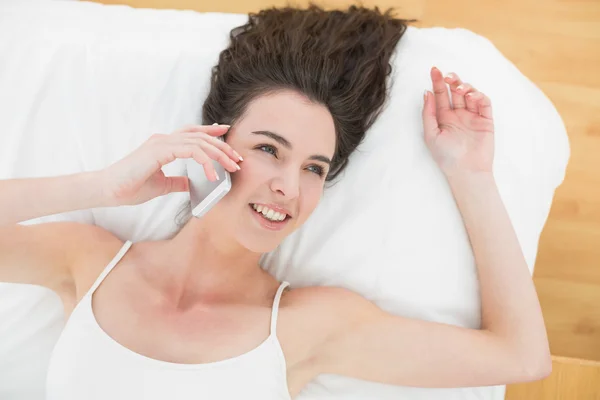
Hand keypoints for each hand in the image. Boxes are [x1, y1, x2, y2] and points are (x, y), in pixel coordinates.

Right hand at [99, 124, 241, 205]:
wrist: (108, 190)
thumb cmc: (129, 187)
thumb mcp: (162, 185)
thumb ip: (178, 181)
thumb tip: (192, 184)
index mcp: (163, 145)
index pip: (192, 133)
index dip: (210, 131)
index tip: (226, 133)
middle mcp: (163, 140)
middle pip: (200, 136)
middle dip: (222, 146)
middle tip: (236, 159)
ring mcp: (161, 143)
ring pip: (199, 141)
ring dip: (219, 154)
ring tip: (231, 167)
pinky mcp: (159, 151)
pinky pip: (190, 151)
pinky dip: (205, 161)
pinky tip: (213, 174)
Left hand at [422, 67, 494, 177]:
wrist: (465, 171)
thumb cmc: (446, 156)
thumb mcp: (430, 134)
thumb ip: (428, 113)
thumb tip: (426, 92)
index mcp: (443, 117)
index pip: (440, 95)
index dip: (437, 82)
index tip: (433, 70)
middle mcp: (458, 115)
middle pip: (455, 91)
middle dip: (452, 80)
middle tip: (447, 76)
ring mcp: (472, 116)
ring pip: (470, 93)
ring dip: (465, 86)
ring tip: (459, 89)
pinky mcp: (486, 120)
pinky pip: (484, 102)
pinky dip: (479, 95)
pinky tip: (471, 96)